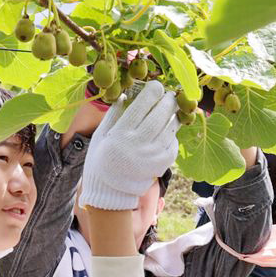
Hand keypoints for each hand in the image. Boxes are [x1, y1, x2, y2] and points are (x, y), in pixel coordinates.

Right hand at [79, 81, 179, 209]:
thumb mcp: (101, 136)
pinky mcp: (162, 164)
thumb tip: (125, 94)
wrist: (111, 191)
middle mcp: (138, 144)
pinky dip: (173, 133)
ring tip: (172, 108)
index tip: (156, 85)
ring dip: (174, 115)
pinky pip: (172, 143)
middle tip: (170, 94)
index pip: (140, 107)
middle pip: (159, 116)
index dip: (151, 93)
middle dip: (168, 101)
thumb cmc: (102, 159)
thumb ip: (113, 115)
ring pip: (170, 128)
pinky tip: (169, 128)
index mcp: (121, 135)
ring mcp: (152, 155)